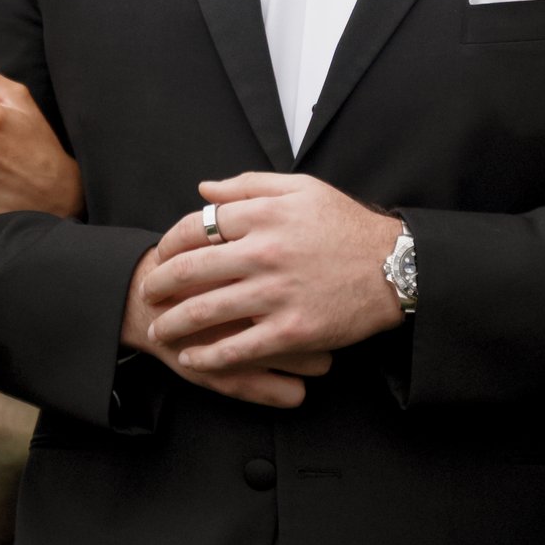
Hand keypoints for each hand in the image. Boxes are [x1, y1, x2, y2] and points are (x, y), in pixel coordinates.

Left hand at [133, 174, 400, 399]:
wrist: (396, 267)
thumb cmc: (347, 226)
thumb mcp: (303, 189)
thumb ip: (249, 186)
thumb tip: (203, 188)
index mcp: (264, 215)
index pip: (196, 227)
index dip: (169, 245)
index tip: (161, 257)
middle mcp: (264, 252)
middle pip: (190, 270)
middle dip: (160, 285)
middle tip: (148, 295)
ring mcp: (276, 294)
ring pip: (205, 312)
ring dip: (173, 324)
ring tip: (159, 331)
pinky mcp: (291, 331)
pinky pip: (236, 349)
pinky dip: (208, 357)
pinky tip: (192, 359)